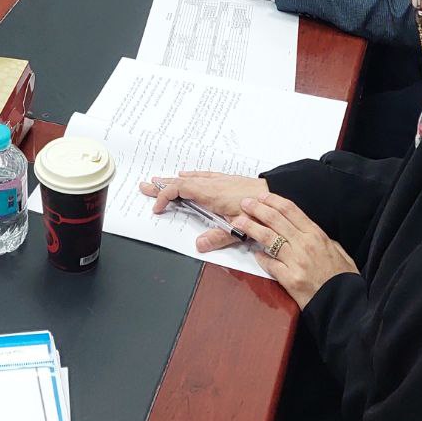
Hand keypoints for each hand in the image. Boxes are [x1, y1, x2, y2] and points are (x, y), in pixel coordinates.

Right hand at [139, 171, 268, 250]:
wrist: (276, 196)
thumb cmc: (259, 212)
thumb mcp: (238, 229)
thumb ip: (218, 237)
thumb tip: (199, 245)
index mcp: (210, 194)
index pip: (179, 190)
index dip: (164, 197)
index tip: (156, 208)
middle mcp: (212, 184)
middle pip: (180, 181)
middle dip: (161, 185)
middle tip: (144, 186)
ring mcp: (219, 180)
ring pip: (190, 177)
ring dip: (173, 179)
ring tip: (160, 180)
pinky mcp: (227, 180)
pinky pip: (202, 175)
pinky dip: (190, 176)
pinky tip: (189, 175)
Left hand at [231, 193, 357, 308]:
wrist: (345, 305)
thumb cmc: (343, 279)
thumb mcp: (339, 251)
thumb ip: (322, 239)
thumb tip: (309, 232)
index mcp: (316, 235)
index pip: (290, 210)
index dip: (273, 200)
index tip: (262, 196)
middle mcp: (305, 244)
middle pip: (275, 220)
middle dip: (257, 209)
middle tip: (244, 203)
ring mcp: (296, 261)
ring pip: (268, 238)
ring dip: (250, 227)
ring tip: (238, 222)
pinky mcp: (290, 279)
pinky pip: (269, 263)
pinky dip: (259, 257)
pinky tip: (254, 253)